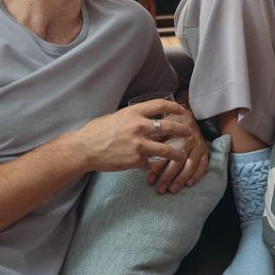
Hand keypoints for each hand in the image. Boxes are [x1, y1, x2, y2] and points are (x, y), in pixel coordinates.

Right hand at [73, 99, 191, 172]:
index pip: (161, 105)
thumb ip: (133, 117)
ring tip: (182, 156)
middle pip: (169, 127)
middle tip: (190, 133)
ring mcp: (138, 144)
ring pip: (166, 150)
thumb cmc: (98, 131)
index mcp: (134, 112)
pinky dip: (152, 166)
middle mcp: (138, 126)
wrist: (85, 148)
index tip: (182, 111)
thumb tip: (147, 118)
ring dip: (177, 154)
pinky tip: (152, 168)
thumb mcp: (117, 116)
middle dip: (183, 130)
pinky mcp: (135, 160)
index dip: (175, 108)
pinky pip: (150, 164)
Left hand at [146, 108, 208, 193]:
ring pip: (190, 165)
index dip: (157, 167)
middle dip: (168, 177)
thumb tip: (141, 155)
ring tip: (172, 190)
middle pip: (178, 161)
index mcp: (176, 133)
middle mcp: (189, 139)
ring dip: (181, 179)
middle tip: (160, 189)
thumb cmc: (170, 123)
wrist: (188, 114)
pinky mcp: (205, 151)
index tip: (149, 179)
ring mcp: (198, 146)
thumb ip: (153, 140)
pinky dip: (197, 175)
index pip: (165, 153)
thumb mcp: (160, 127)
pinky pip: (203, 165)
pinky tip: (188, 184)